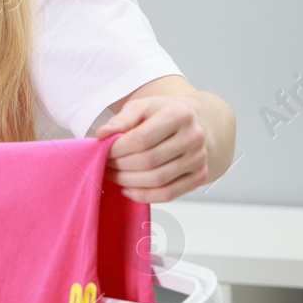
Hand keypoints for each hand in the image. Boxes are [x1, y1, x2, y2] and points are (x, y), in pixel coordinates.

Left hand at [93, 95, 209, 203]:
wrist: (197, 123)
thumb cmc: (165, 114)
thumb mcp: (143, 107)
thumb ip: (122, 119)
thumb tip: (102, 134)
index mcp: (179, 114)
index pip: (141, 138)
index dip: (117, 149)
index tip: (104, 150)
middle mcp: (193, 137)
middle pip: (148, 161)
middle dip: (120, 166)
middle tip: (105, 164)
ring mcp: (199, 159)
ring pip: (157, 180)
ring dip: (128, 181)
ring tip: (114, 175)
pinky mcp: (200, 176)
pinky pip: (168, 194)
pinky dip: (144, 195)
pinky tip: (128, 189)